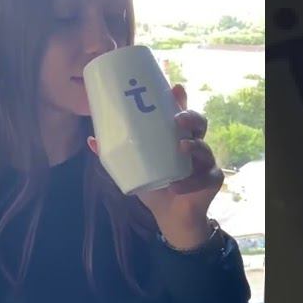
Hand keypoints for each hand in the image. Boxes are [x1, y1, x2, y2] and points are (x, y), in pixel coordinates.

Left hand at [87, 84, 223, 248]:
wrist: (170, 215)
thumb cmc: (154, 185)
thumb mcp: (133, 168)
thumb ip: (114, 154)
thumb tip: (91, 139)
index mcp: (177, 136)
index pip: (181, 112)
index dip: (180, 99)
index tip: (175, 88)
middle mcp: (194, 144)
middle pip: (199, 123)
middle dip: (190, 116)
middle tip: (177, 119)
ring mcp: (205, 161)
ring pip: (205, 147)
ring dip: (194, 146)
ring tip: (181, 147)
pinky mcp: (211, 180)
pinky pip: (205, 177)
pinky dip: (190, 182)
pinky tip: (177, 186)